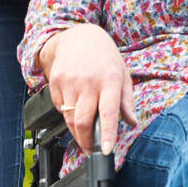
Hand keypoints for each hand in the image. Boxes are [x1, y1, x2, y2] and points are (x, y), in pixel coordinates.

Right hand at [41, 25, 138, 154]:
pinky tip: (74, 106)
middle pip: (83, 121)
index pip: (108, 112)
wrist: (79, 36)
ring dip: (76, 132)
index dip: (107, 134)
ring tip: (84, 135)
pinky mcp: (55, 82)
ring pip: (69, 118)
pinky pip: (60, 108)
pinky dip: (67, 114)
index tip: (107, 150)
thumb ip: (127, 101)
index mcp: (109, 80)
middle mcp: (88, 81)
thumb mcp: (122, 75)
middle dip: (87, 141)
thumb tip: (132, 122)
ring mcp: (69, 81)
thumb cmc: (104, 57)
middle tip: (91, 149)